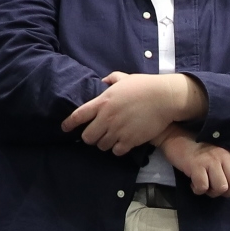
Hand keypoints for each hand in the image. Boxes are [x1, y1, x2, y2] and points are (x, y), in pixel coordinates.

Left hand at [63, 71, 206, 155]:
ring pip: (102, 146)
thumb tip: (104, 81)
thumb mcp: (125, 78)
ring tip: (113, 138)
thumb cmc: (145, 85)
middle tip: (97, 134)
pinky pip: (117, 151)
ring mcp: (118, 130)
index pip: (78, 116)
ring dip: (106, 143)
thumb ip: (112, 79)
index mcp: (103, 102)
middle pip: (88, 137)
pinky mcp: (130, 140)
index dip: (69, 124)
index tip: (65, 129)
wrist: (164, 97)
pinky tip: (124, 143)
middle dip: (90, 137)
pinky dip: (118, 148)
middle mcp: (107, 118)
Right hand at [160, 129, 229, 197]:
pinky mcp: (196, 166)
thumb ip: (227, 165)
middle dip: (224, 191)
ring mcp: (210, 160)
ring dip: (211, 192)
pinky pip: (203, 187)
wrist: (175, 137)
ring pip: (221, 187)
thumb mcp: (217, 154)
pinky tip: (192, 183)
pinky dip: (197, 190)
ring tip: (202, 184)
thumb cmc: (196, 148)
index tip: (221, 181)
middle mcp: (223, 155)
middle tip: (212, 187)